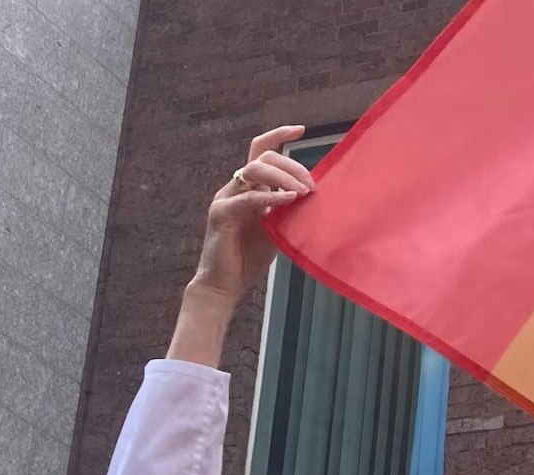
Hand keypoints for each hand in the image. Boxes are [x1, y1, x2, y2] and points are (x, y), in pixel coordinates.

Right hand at [191, 126, 311, 300]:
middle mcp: (235, 187)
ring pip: (254, 169)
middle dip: (291, 166)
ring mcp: (226, 198)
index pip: (260, 150)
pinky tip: (289, 200)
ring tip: (302, 193)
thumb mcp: (276, 227)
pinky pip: (249, 197)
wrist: (224, 284)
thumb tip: (312, 194)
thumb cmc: (249, 257)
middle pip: (262, 156)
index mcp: (248, 187)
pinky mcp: (221, 214)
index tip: (301, 130)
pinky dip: (271, 196)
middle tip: (311, 187)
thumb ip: (286, 208)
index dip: (278, 135)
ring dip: (283, 177)